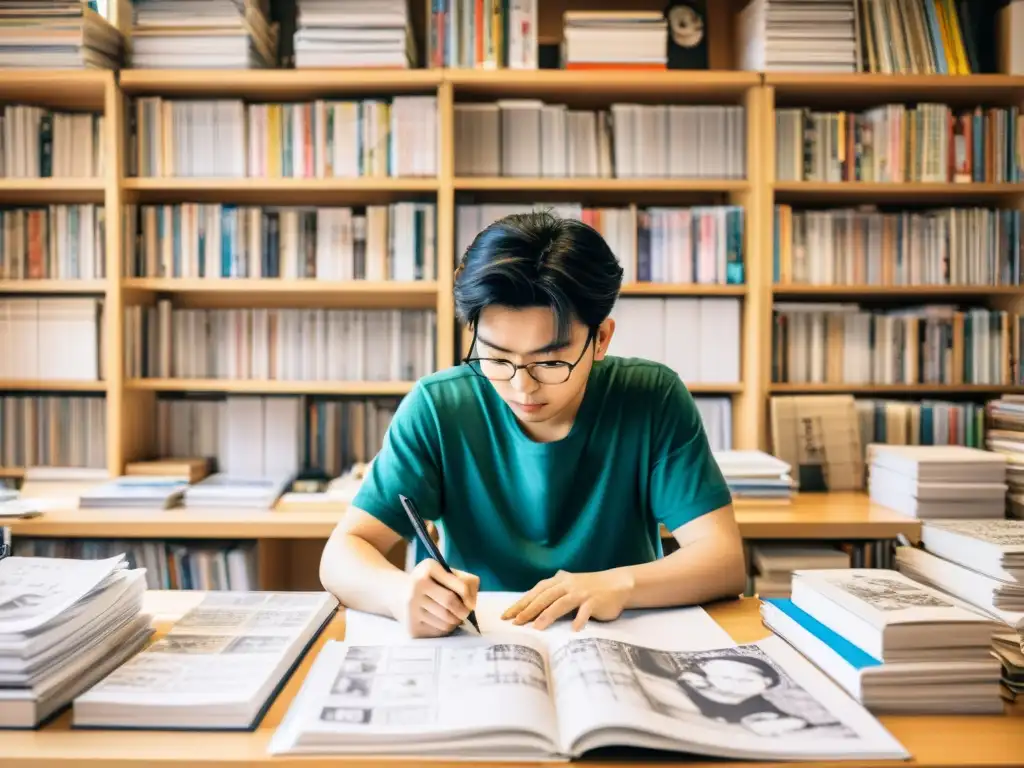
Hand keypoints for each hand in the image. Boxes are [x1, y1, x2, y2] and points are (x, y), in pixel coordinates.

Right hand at [391, 559, 479, 637]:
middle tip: (465, 613)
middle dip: (463, 611)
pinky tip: (440, 621)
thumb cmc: (431, 583)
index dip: (469, 596)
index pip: (459, 585)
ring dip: (455, 621)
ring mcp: (411, 606)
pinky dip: (444, 628)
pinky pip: (438, 631)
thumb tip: (471, 604)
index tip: (471, 603)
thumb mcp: (445, 573)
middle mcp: (416, 585)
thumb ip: (465, 582)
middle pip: (450, 603)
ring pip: (445, 621)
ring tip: (453, 616)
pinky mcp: (411, 625)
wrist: (400, 594)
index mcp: (428, 568)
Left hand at [501, 568, 633, 631]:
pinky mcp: (595, 601)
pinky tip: (573, 630)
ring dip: (548, 615)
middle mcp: (568, 585)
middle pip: (545, 597)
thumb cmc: (589, 587)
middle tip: (515, 622)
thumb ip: (552, 591)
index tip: (507, 615)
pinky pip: (585, 611)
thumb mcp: (569, 585)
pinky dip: (579, 620)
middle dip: (529, 610)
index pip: (536, 592)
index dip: (521, 603)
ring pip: (561, 603)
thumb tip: (531, 602)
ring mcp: (582, 592)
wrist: (617, 584)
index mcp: (559, 581)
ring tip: (537, 627)